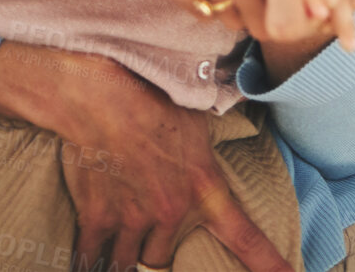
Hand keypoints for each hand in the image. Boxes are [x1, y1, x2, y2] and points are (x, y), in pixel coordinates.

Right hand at [0, 42, 294, 271]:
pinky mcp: (97, 218)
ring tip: (120, 248)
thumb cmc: (152, 99)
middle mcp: (170, 211)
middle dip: (158, 252)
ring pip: (129, 263)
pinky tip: (89, 259)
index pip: (244, 235)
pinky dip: (89, 261)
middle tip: (150, 240)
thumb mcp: (198, 116)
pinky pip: (90, 259)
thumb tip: (235, 115)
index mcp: (204, 187)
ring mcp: (132, 219)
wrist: (102, 100)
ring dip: (125, 257)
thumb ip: (212, 136)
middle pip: (165, 259)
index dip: (266, 263)